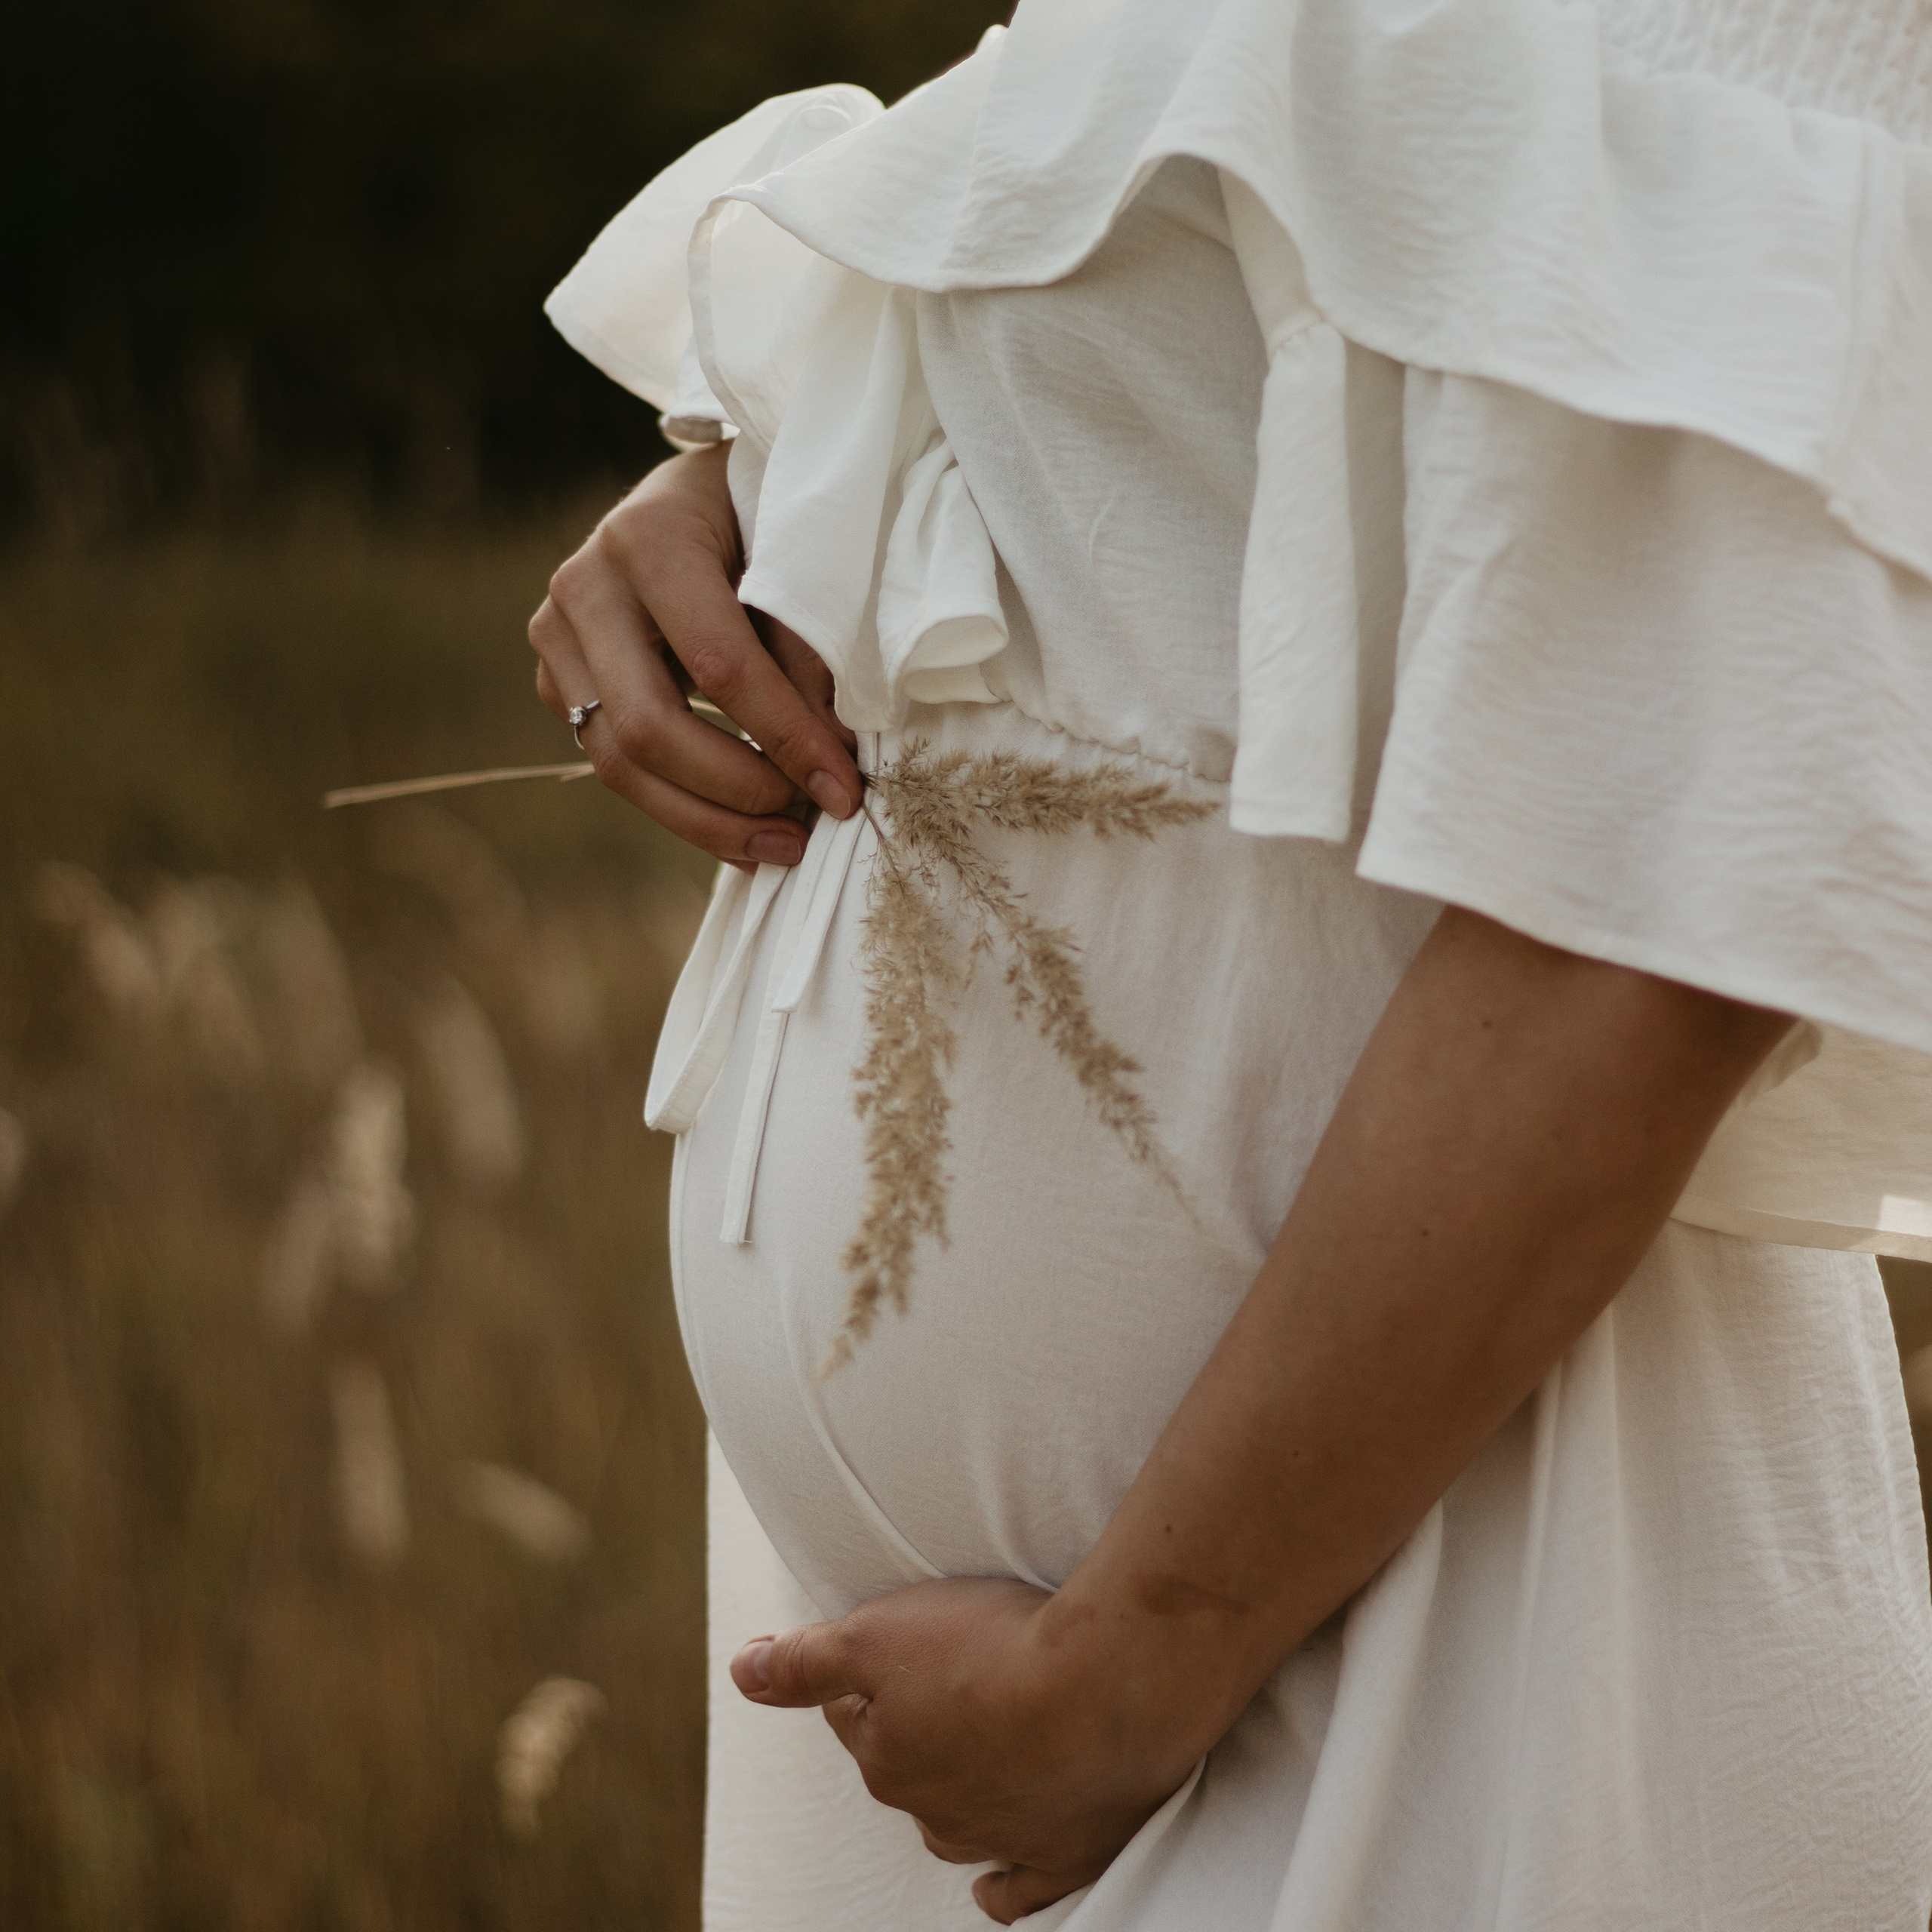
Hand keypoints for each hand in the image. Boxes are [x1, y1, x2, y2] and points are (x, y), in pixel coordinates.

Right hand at [528, 443, 861, 868]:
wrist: (698, 493)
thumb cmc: (763, 513)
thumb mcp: (796, 554)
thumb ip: (808, 648)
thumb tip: (832, 759)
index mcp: (648, 538)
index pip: (720, 666)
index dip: (785, 738)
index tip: (845, 790)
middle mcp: (584, 586)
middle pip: (648, 730)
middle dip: (738, 792)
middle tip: (810, 829)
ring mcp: (557, 637)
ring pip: (619, 765)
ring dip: (708, 822)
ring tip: (784, 846)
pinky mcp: (558, 680)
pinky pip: (616, 766)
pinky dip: (685, 808)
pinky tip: (744, 832)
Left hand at [731, 1577, 1204, 1922]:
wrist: (1106, 1685)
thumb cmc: (994, 1648)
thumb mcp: (877, 1632)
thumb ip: (805, 1660)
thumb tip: (741, 1672)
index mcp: (886, 1759)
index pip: (856, 1712)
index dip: (870, 1670)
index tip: (895, 1643)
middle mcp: (934, 1811)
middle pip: (907, 1766)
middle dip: (915, 1729)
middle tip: (948, 1678)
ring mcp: (1000, 1840)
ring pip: (956, 1825)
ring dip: (959, 1792)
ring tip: (973, 1753)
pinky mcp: (1065, 1855)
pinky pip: (1019, 1890)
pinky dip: (1003, 1885)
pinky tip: (993, 1885)